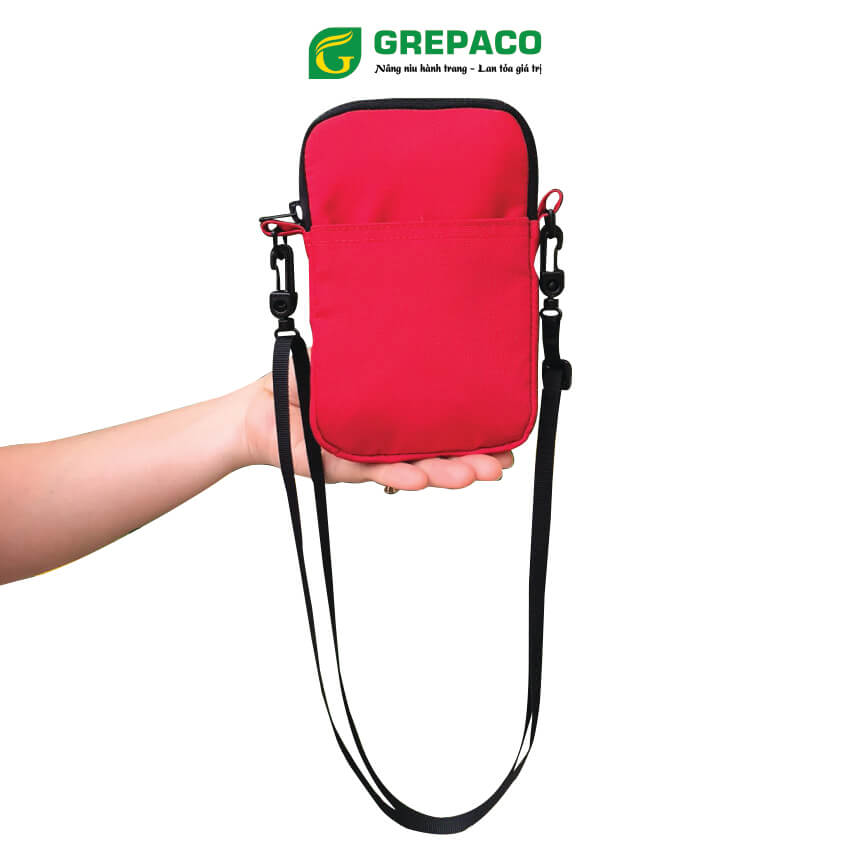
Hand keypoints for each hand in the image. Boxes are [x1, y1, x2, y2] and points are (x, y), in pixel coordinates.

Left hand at [241, 368, 512, 489]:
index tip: (507, 438)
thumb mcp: (346, 358)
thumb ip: (377, 348)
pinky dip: (399, 476)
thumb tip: (415, 317)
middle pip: (437, 456)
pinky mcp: (342, 467)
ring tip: (478, 473)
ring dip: (446, 473)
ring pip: (415, 469)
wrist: (259, 409)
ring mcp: (368, 458)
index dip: (474, 436)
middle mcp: (387, 442)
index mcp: (395, 418)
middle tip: (503, 462)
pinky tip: (424, 478)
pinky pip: (374, 471)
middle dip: (473, 460)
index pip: (441, 431)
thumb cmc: (301, 383)